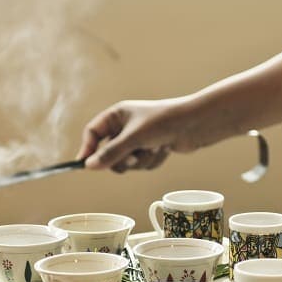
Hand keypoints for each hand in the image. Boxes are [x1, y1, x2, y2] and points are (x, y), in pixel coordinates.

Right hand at [76, 97, 193, 172]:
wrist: (196, 124)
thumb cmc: (164, 122)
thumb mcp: (134, 138)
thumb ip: (110, 153)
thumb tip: (89, 166)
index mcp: (117, 115)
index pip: (92, 132)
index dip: (87, 148)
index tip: (84, 165)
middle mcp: (125, 126)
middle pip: (107, 153)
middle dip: (122, 159)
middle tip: (132, 157)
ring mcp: (138, 139)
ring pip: (126, 163)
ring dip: (141, 160)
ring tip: (155, 147)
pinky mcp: (150, 149)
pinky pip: (141, 165)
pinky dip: (152, 161)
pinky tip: (164, 148)